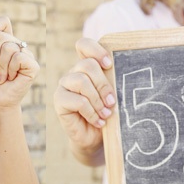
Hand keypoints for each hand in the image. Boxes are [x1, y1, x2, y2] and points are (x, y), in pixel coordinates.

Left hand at [0, 16, 38, 109]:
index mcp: (7, 41)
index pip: (3, 21)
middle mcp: (18, 45)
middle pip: (1, 36)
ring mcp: (28, 55)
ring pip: (8, 47)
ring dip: (0, 66)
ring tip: (0, 77)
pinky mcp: (33, 66)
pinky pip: (18, 57)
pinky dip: (10, 70)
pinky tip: (9, 79)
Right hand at [53, 37, 114, 154]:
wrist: (94, 138)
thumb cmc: (106, 113)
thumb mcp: (112, 95)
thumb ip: (112, 82)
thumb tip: (124, 75)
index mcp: (87, 66)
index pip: (84, 45)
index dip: (96, 50)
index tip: (109, 64)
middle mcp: (74, 72)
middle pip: (87, 65)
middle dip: (103, 84)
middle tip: (112, 102)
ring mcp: (64, 85)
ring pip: (81, 81)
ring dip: (97, 100)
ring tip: (106, 114)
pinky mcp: (59, 100)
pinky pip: (77, 101)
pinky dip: (92, 112)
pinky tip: (98, 121)